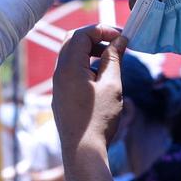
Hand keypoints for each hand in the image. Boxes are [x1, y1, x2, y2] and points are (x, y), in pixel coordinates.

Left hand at [52, 25, 126, 155]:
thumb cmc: (99, 119)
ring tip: (113, 59)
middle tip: (117, 43)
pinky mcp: (61, 95)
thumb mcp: (112, 85)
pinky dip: (87, 65)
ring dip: (91, 51)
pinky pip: (71, 70)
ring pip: (72, 56)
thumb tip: (119, 41)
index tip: (122, 37)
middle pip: (72, 41)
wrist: (83, 150)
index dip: (102, 30)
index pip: (81, 34)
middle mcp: (59, 73)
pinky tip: (103, 77)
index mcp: (69, 67)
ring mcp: (58, 84)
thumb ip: (114, 59)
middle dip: (95, 37)